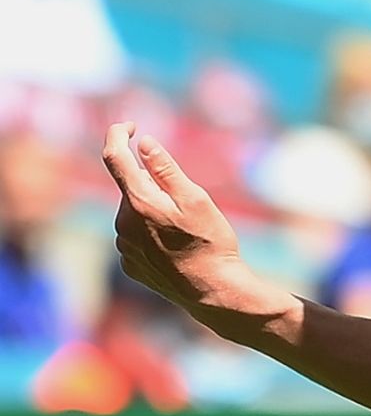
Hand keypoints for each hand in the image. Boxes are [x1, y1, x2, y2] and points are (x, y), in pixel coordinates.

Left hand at [100, 123, 249, 314]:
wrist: (212, 290)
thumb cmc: (210, 242)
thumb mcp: (196, 198)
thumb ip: (166, 169)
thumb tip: (144, 143)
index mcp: (139, 203)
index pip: (114, 158)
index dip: (118, 135)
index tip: (130, 125)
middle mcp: (123, 224)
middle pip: (131, 188)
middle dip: (151, 184)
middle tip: (187, 199)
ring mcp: (124, 246)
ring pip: (133, 213)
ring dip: (152, 210)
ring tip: (185, 229)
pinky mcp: (130, 264)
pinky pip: (135, 237)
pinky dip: (151, 232)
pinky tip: (175, 246)